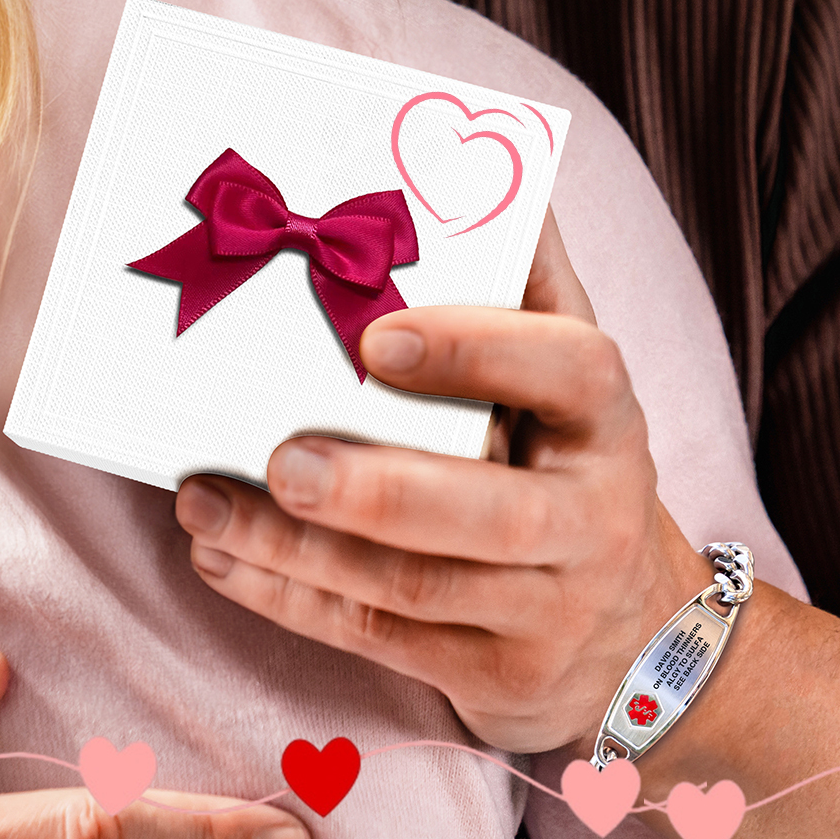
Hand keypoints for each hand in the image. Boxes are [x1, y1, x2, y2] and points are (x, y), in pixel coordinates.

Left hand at [173, 210, 709, 753]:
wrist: (635, 635)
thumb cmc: (568, 460)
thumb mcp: (571, 372)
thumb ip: (527, 276)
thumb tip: (477, 161)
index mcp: (609, 421)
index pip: (570, 371)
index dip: (478, 349)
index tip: (378, 335)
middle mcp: (593, 519)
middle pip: (488, 512)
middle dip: (375, 489)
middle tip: (278, 457)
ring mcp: (548, 611)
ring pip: (415, 588)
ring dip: (297, 549)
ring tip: (204, 505)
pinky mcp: (495, 677)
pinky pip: (379, 639)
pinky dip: (289, 599)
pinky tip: (221, 558)